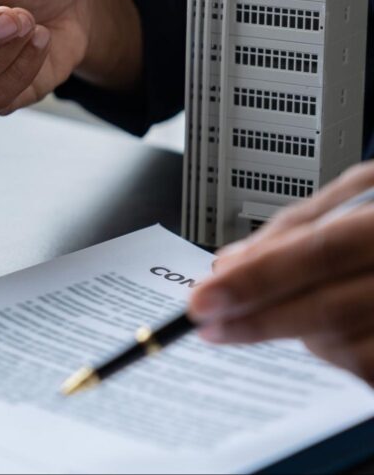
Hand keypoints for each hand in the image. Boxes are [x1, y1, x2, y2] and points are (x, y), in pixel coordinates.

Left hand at [189, 162, 373, 385]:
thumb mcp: (366, 191)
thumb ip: (299, 225)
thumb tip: (230, 262)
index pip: (318, 252)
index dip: (257, 279)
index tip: (203, 299)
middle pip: (329, 308)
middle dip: (258, 320)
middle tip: (209, 325)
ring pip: (346, 346)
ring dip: (300, 335)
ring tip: (287, 310)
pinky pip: (369, 368)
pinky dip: (339, 353)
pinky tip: (334, 328)